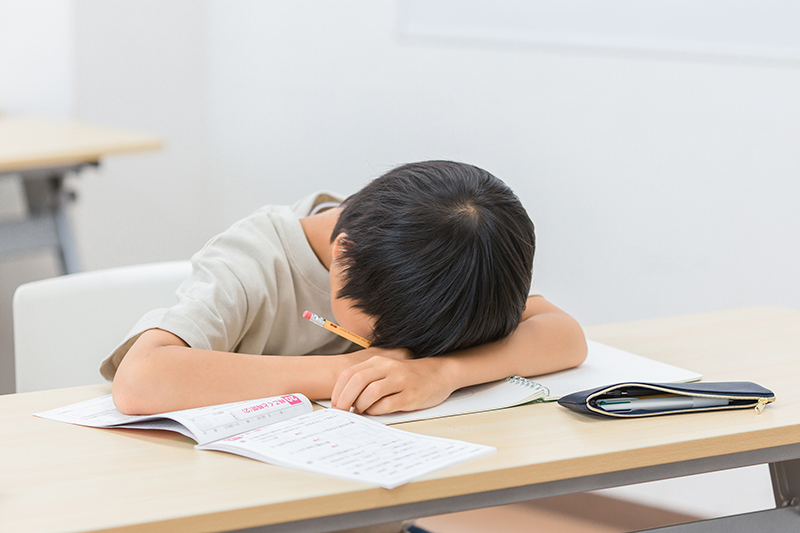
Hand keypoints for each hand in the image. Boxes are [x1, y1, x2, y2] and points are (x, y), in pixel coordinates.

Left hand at [331, 349, 455, 414]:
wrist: (439, 373)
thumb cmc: (408, 375)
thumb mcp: (386, 370)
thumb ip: (368, 379)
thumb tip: (345, 397)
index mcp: (379, 361)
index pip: (349, 373)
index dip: (338, 390)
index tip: (334, 403)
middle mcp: (388, 368)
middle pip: (357, 381)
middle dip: (344, 399)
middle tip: (341, 411)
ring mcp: (400, 381)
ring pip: (370, 392)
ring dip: (360, 405)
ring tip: (359, 411)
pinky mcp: (410, 396)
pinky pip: (387, 405)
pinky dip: (376, 410)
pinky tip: (374, 412)